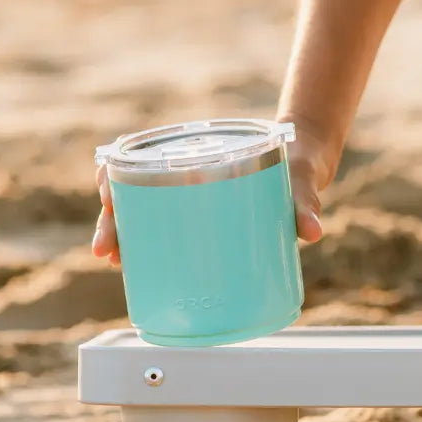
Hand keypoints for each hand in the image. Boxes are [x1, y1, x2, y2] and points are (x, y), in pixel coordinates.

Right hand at [91, 121, 329, 264]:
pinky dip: (148, 248)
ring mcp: (190, 196)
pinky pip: (165, 230)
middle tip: (109, 253)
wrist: (307, 164)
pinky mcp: (203, 218)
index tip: (109, 197)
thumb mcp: (300, 177)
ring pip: (141, 213)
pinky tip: (140, 270)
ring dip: (123, 237)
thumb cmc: (297, 163)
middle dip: (112, 221)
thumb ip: (305, 201)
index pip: (136, 156)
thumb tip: (312, 233)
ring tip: (117, 263)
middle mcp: (185, 171)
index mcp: (197, 150)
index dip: (113, 176)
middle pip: (131, 191)